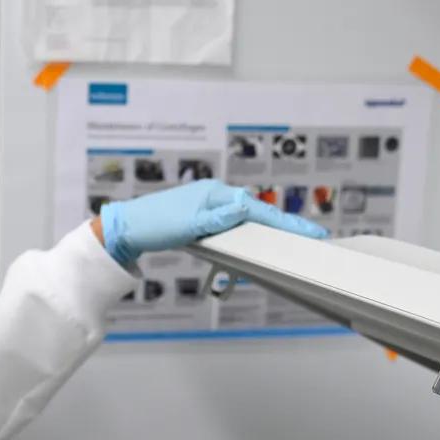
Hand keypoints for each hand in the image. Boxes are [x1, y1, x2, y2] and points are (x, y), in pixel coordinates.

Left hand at [97, 180, 327, 266]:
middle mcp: (217, 197)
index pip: (259, 209)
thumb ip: (220, 218)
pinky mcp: (203, 218)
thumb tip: (246, 208)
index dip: (285, 221)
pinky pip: (232, 226)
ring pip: (245, 221)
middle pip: (257, 213)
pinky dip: (244, 236)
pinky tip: (251, 244)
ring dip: (262, 233)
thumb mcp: (190, 224)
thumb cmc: (154, 225)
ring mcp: (210, 207)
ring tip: (285, 242)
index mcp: (217, 194)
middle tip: (306, 238)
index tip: (310, 231)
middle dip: (280, 226)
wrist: (128, 228)